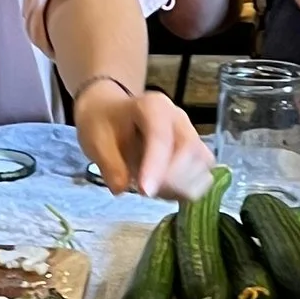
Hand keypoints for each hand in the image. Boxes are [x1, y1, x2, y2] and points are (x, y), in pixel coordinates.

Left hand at [74, 78, 213, 199]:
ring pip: (202, 164)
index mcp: (153, 106)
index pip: (161, 136)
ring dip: (181, 185)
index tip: (145, 192)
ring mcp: (191, 135)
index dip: (156, 166)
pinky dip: (187, 189)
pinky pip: (203, 175)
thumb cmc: (104, 124)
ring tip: (154, 189)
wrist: (112, 114)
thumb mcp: (96, 140)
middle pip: (191, 150)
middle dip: (170, 179)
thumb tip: (123, 188)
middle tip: (143, 191)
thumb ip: (109, 164)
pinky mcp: (196, 153)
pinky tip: (165, 190)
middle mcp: (179, 118)